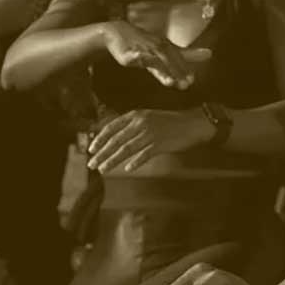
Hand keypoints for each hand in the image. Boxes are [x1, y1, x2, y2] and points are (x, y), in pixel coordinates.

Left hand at [87, 108, 213, 172]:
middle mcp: (140, 123)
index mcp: (136, 115)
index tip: (91, 149)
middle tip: (92, 164)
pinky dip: (135, 162)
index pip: (112, 127)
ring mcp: (150, 134)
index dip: (100, 139)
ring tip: (103, 169)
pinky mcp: (159, 144)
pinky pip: (144, 155)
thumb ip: (133, 125)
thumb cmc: (170, 121)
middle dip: (102, 153)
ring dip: (113, 160)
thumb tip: (115, 137)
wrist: (192, 123)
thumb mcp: (148, 117)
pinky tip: (127, 169)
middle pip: (116, 140)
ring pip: (126, 149)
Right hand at [101, 19, 209, 89]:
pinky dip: (142, 60)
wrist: (118, 31)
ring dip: (164, 71)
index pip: (180, 57)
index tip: (197, 73)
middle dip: (178, 72)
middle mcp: (158, 47)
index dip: (188, 64)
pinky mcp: (131, 54)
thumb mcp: (168, 47)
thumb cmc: (145, 41)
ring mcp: (145, 50)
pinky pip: (139, 58)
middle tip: (188, 84)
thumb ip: (188, 53)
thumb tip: (210, 54)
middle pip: (170, 60)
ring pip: (156, 61)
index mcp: (168, 47)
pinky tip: (145, 65)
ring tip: (171, 83)